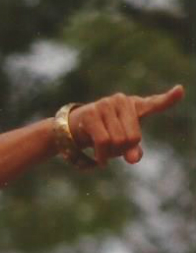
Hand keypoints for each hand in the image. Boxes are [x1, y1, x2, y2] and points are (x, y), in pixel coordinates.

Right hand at [69, 85, 183, 165]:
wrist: (73, 129)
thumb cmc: (104, 134)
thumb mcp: (122, 143)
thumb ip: (133, 151)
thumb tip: (134, 159)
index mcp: (135, 106)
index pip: (155, 104)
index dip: (168, 98)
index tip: (180, 91)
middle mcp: (122, 100)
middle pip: (133, 138)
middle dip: (123, 151)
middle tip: (113, 151)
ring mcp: (106, 104)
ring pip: (118, 141)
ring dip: (110, 154)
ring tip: (104, 152)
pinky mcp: (91, 113)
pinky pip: (103, 142)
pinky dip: (102, 156)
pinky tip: (100, 160)